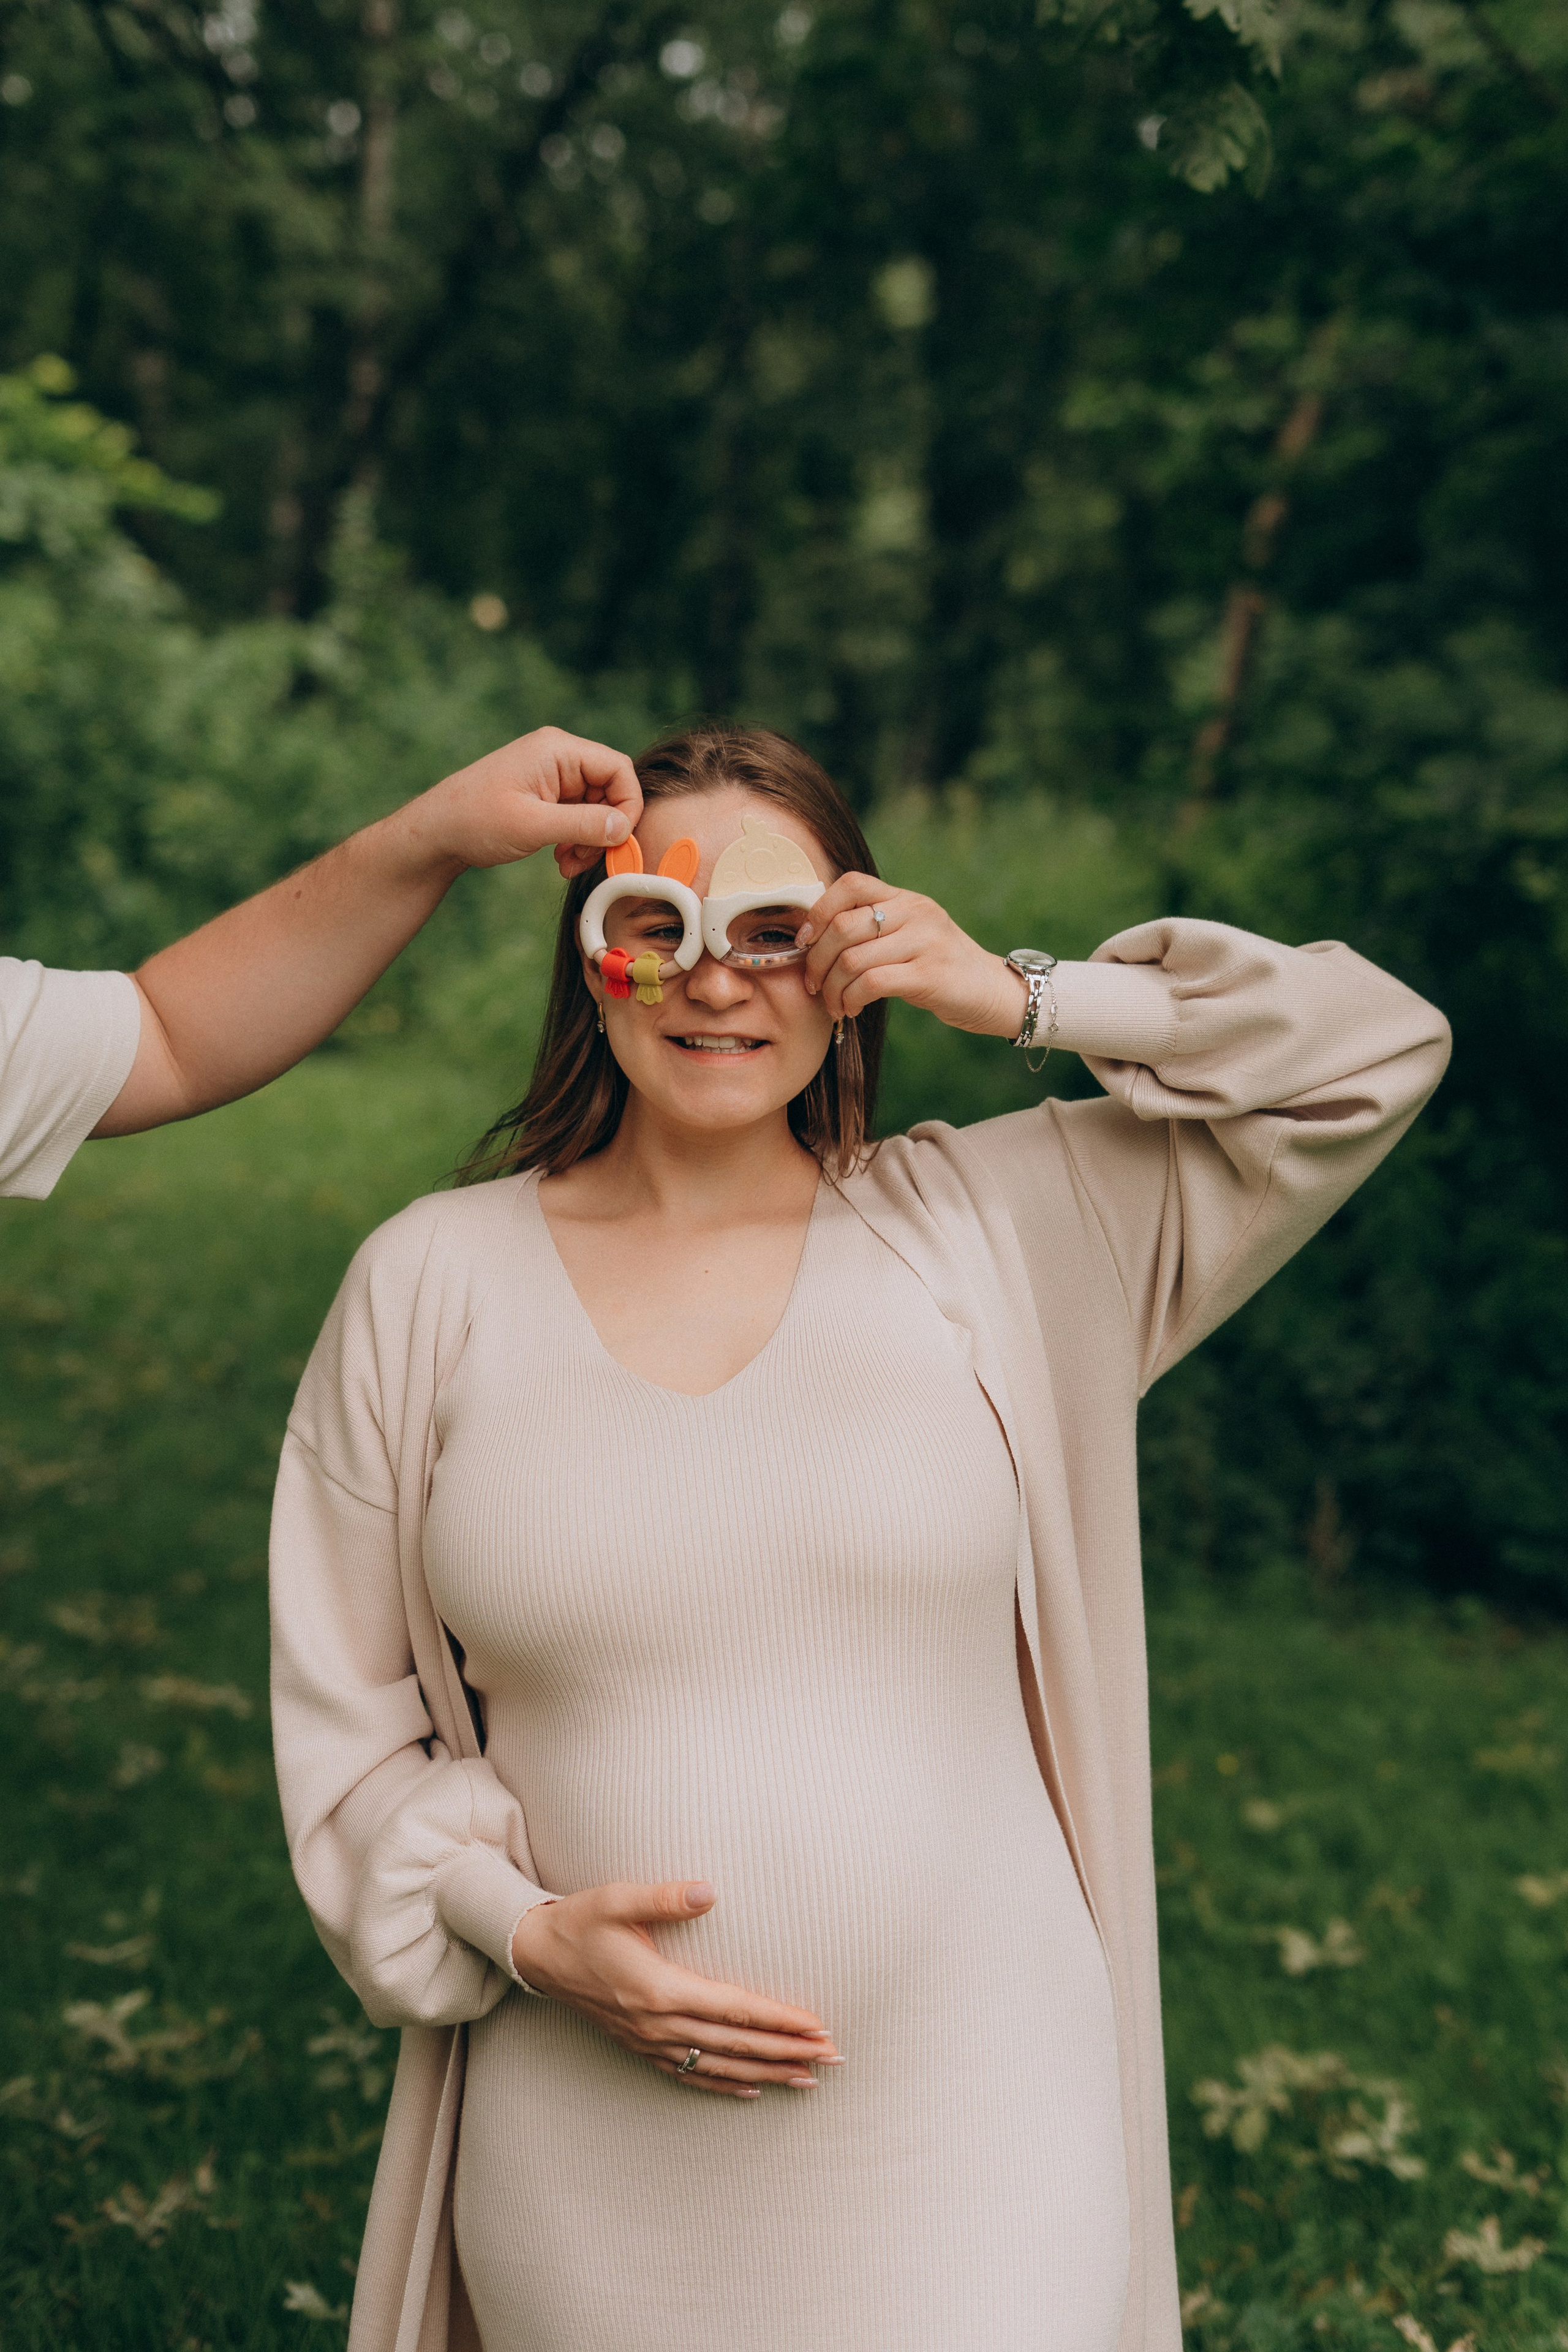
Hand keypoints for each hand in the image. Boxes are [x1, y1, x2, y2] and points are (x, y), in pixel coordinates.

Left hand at [392, 726, 641, 880]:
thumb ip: (584, 825)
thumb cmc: (474, 821)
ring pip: (597, 807)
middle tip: (585, 860)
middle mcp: (558, 756)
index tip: (617, 841)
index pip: (618, 769)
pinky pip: (579, 816)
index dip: (627, 806)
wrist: (436, 832)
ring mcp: (552, 776)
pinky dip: (576, 839)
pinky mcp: (546, 795)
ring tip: (567, 863)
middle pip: (611, 789)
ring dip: (590, 839)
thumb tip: (624, 829)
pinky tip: (560, 859)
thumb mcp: (533, 826)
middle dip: (605, 829)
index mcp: (557, 749)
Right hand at [510, 1879, 841, 2099]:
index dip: (780, 2021)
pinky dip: (724, 2085)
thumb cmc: (581, 1920)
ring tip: (808, 2079)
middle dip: (788, 2052)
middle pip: (737, 2044)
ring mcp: (649, 2041)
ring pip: (719, 2066)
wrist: (538, 1954)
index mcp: (660, 1989)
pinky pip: (689, 2075)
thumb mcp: (618, 1899)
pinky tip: (750, 2090)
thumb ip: (665, 1897)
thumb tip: (710, 1891)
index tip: (818, 2027)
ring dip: (767, 2073)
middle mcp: (658, 2024)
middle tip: (833, 2057)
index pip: (735, 2010)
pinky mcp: (640, 2047)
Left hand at [797, 872, 1028, 1038]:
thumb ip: (873, 928)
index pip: (851, 884)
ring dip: (832, 988)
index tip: (805, 941)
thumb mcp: (909, 936)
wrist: (992, 992)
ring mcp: (926, 942)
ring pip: (853, 959)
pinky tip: (851, 1009)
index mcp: (906, 899)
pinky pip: (871, 983)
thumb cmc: (939, 968)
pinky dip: (851, 999)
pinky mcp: (930, 974)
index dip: (818, 911)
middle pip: (843, 926)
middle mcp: (916, 912)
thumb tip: (813, 936)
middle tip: (813, 985)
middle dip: (816, 960)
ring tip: (833, 1004)